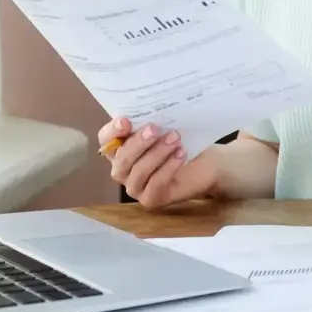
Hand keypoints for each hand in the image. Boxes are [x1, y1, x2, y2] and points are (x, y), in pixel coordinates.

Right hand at [98, 117, 218, 209]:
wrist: (206, 164)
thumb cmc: (180, 141)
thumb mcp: (166, 127)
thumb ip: (151, 122)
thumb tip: (148, 112)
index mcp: (120, 147)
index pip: (105, 139)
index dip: (112, 131)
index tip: (126, 121)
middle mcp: (122, 169)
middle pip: (121, 158)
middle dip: (138, 143)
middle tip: (155, 129)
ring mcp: (134, 186)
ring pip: (138, 171)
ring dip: (157, 153)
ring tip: (175, 139)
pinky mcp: (150, 199)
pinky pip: (155, 184)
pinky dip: (168, 167)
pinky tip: (181, 155)